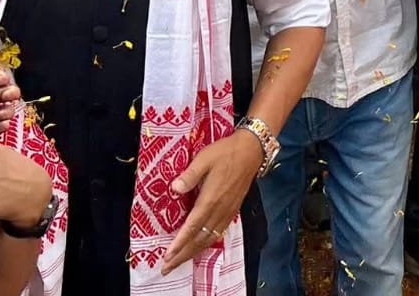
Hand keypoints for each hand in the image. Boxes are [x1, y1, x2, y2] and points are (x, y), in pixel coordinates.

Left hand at [161, 130, 263, 273]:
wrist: (251, 151)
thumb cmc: (225, 152)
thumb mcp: (204, 158)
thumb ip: (190, 175)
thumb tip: (174, 188)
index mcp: (210, 199)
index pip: (192, 226)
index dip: (179, 243)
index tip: (167, 255)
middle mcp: (219, 210)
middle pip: (199, 239)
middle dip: (183, 254)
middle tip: (167, 267)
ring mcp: (227, 211)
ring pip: (209, 239)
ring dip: (193, 252)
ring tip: (179, 262)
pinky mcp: (233, 210)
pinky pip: (218, 234)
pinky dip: (206, 244)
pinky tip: (200, 247)